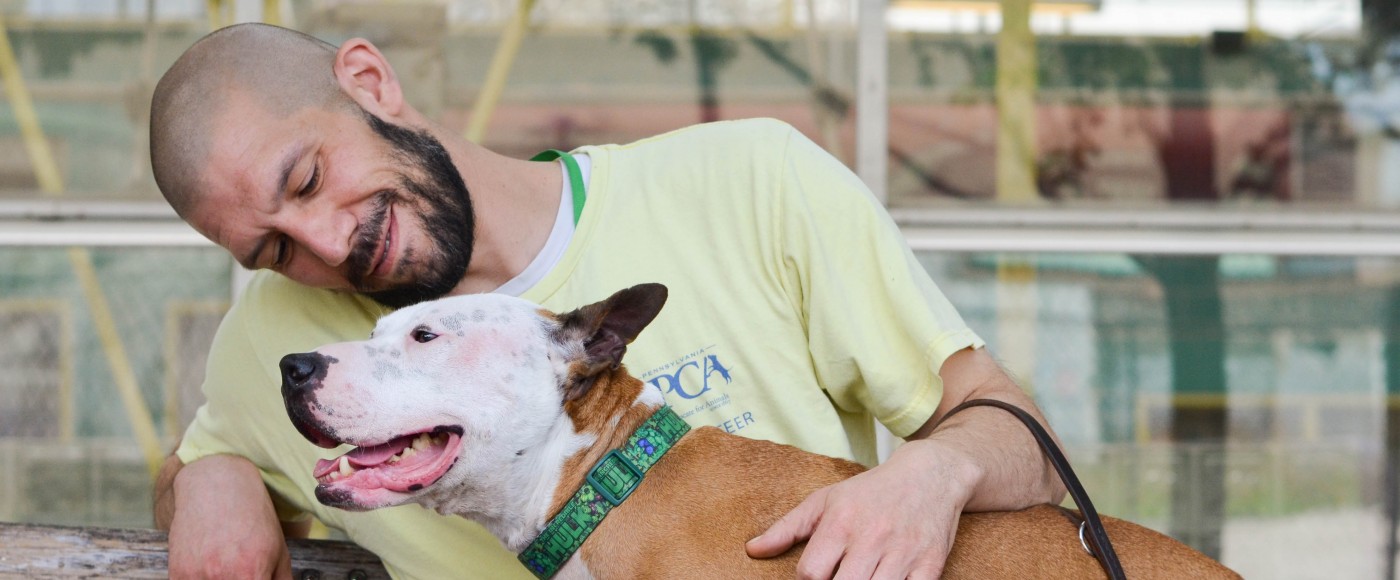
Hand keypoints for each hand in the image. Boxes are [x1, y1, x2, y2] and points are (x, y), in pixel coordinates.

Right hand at [166, 454, 293, 579]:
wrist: (215, 485)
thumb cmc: (254, 519)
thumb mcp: (279, 551)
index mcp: (251, 572)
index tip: (260, 579)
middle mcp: (221, 576)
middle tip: (248, 574)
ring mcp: (195, 577)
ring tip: (230, 569)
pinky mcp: (177, 575)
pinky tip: (213, 571)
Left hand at [745, 440, 980, 579]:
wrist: (930, 475)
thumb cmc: (870, 492)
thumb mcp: (825, 500)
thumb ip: (787, 528)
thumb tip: (752, 550)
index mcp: (841, 522)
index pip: (811, 573)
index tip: (815, 576)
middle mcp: (872, 538)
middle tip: (838, 578)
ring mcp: (903, 553)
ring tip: (860, 578)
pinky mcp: (930, 565)